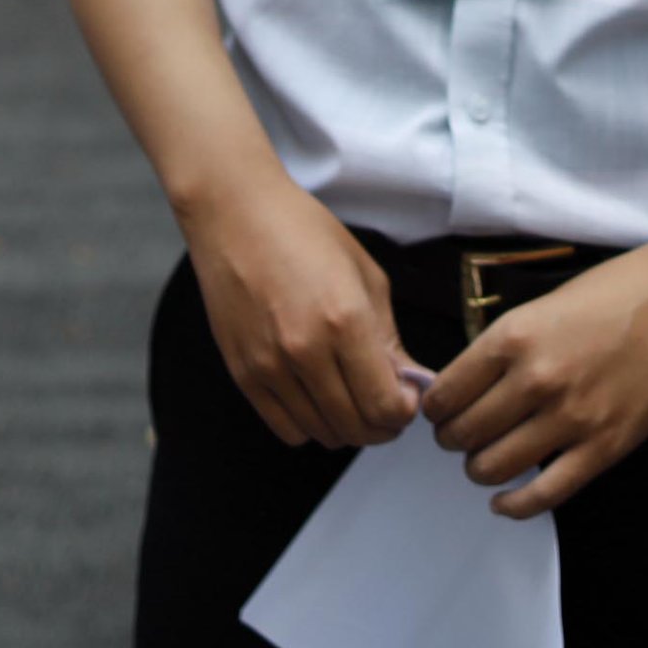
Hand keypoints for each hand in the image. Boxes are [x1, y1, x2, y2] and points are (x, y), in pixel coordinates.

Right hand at [179, 175, 428, 449]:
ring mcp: (269, 366)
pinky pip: (286, 428)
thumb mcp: (365, 275)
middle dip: (382, 425)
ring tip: (354, 399)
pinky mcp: (243, 373)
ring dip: (348, 427)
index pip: (384, 405)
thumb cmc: (304, 233)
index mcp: (344, 320)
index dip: (404, 411)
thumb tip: (412, 385)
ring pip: (322, 433)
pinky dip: (310, 424)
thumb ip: (390, 339)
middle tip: (387, 404)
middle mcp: (305, 350)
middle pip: (356, 427)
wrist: (235, 214)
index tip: (407, 397)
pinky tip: (318, 398)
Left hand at [422, 231, 647, 517]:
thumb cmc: (617, 291)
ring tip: (484, 460)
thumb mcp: (543, 303)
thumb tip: (466, 385)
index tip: (439, 411)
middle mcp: (535, 380)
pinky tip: (504, 502)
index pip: (445, 393)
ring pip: (493, 467)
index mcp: (514, 337)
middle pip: (464, 433)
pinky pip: (544, 494)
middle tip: (459, 435)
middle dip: (452, 439)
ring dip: (479, 469)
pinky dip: (515, 506)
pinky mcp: (603, 448)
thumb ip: (504, 345)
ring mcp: (570, 419)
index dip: (434, 408)